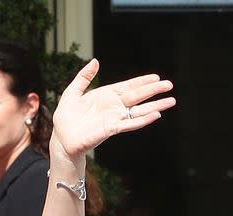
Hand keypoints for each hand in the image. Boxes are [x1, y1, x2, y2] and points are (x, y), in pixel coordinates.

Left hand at [50, 58, 174, 162]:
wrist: (62, 138)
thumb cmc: (66, 117)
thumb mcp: (73, 92)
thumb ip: (84, 77)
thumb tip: (95, 61)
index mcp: (106, 95)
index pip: (129, 86)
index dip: (142, 81)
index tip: (156, 77)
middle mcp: (113, 106)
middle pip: (138, 96)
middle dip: (154, 90)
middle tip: (169, 85)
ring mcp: (114, 118)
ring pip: (139, 111)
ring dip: (155, 106)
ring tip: (170, 101)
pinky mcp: (111, 129)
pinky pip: (130, 124)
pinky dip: (143, 120)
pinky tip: (155, 115)